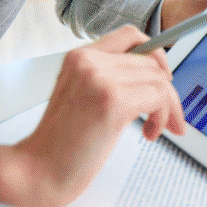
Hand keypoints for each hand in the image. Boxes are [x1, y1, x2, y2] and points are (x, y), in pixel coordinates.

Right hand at [0, 26, 186, 206]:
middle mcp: (89, 61)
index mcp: (79, 56)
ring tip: (156, 129)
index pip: (131, 35)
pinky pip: (159, 97)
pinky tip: (150, 134)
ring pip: (160, 80)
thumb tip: (155, 77)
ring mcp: (100, 78)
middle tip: (168, 117)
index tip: (163, 78)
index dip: (156, 54)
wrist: (38, 171)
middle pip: (151, 62)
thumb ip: (108, 80)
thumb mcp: (82, 97)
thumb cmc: (62, 144)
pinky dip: (163, 117)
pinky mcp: (112, 101)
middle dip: (167, 91)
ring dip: (168, 107)